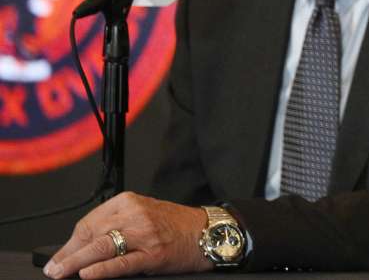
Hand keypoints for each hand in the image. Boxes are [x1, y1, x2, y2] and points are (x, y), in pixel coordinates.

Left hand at [44, 192, 211, 278]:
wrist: (208, 231)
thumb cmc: (176, 225)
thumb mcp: (143, 214)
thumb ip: (116, 224)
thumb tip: (82, 246)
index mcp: (129, 202)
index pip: (89, 222)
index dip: (70, 243)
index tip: (59, 256)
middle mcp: (135, 214)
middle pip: (91, 234)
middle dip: (68, 254)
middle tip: (54, 269)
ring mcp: (144, 234)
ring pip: (102, 247)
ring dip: (76, 262)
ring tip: (61, 273)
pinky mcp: (154, 254)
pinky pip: (122, 262)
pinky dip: (102, 269)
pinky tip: (88, 274)